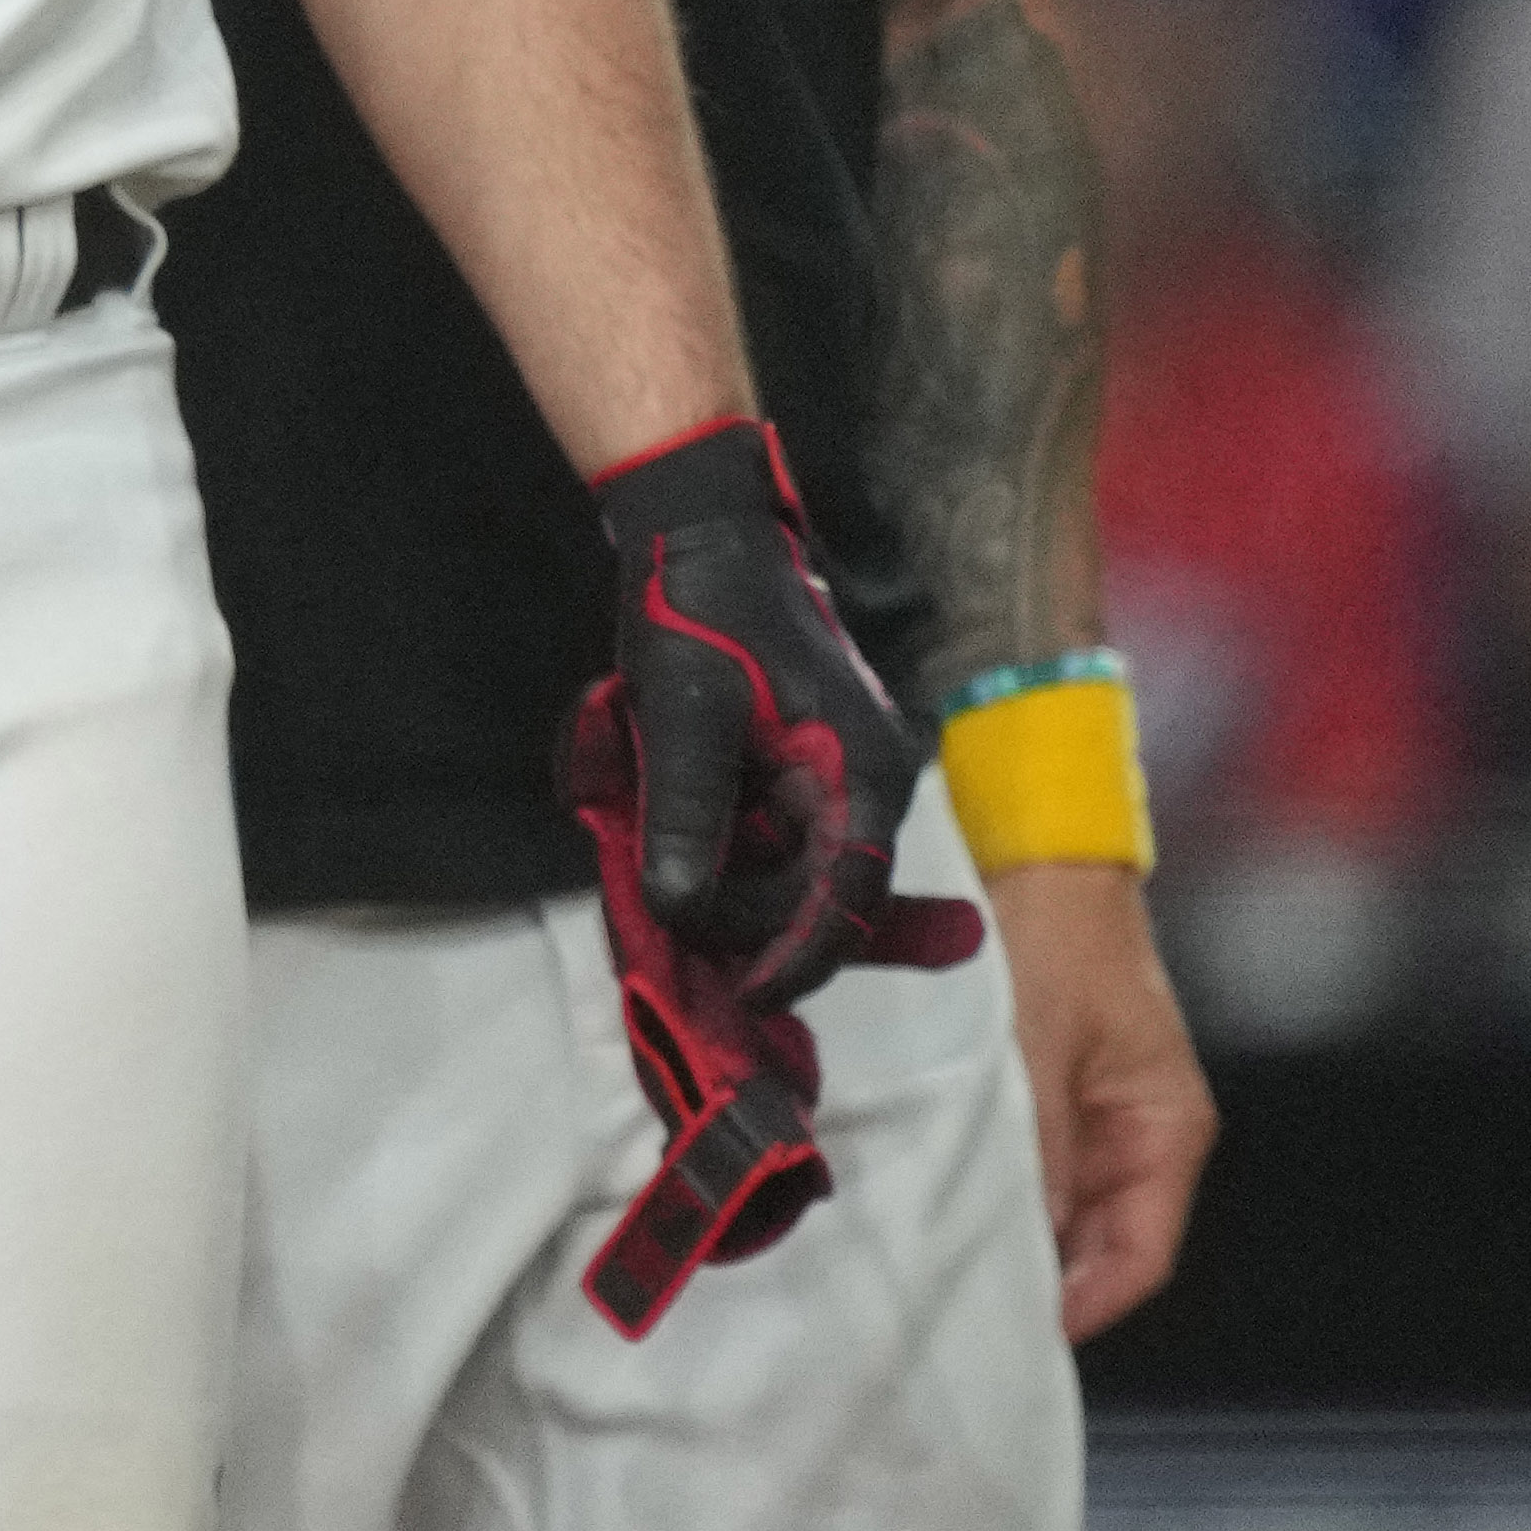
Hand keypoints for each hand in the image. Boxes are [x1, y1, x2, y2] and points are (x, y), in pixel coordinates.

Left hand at [594, 419, 926, 1002]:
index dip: (800, 957)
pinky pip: (772, 844)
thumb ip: (687, 810)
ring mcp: (835, 783)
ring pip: (791, 877)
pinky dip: (729, 863)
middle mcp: (865, 786)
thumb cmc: (699, 611)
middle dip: (752, 926)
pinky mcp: (799, 776)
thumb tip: (679, 907)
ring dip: (735, 896)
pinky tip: (679, 860)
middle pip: (818, 898)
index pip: (848, 896)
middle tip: (672, 924)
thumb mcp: (682, 711)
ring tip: (665, 886)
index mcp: (863, 773)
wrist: (702, 534)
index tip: (748, 997)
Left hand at [987, 860, 1212, 1340]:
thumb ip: (1036, 1141)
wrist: (1035, 855)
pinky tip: (938, 1200)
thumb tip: (1024, 1237)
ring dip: (1006, 1229)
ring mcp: (1091, 1122)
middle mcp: (1137, 1140)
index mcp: (1166, 1133)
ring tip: (940, 1261)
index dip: (1085, 1302)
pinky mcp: (1047, 1100)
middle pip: (1094, 1244)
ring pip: (1054, 1212)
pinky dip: (991, 1187)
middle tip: (960, 1306)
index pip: (1139, 1256)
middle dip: (1037, 1276)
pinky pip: (1025, 1168)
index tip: (1020, 1329)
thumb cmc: (1055, 936)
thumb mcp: (1039, 1039)